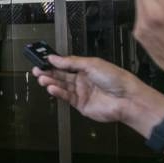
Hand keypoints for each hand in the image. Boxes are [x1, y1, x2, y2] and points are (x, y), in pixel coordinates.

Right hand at [32, 54, 163, 137]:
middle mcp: (83, 80)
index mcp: (86, 68)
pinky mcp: (80, 104)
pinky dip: (58, 92)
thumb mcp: (91, 64)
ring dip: (51, 82)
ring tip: (42, 78)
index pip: (65, 64)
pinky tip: (52, 88)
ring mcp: (81, 92)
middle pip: (61, 75)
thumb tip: (55, 58)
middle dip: (49, 72)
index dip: (54, 63)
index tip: (43, 60)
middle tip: (37, 70)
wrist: (126, 99)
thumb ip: (70, 62)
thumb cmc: (116, 79)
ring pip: (62, 86)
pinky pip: (66, 97)